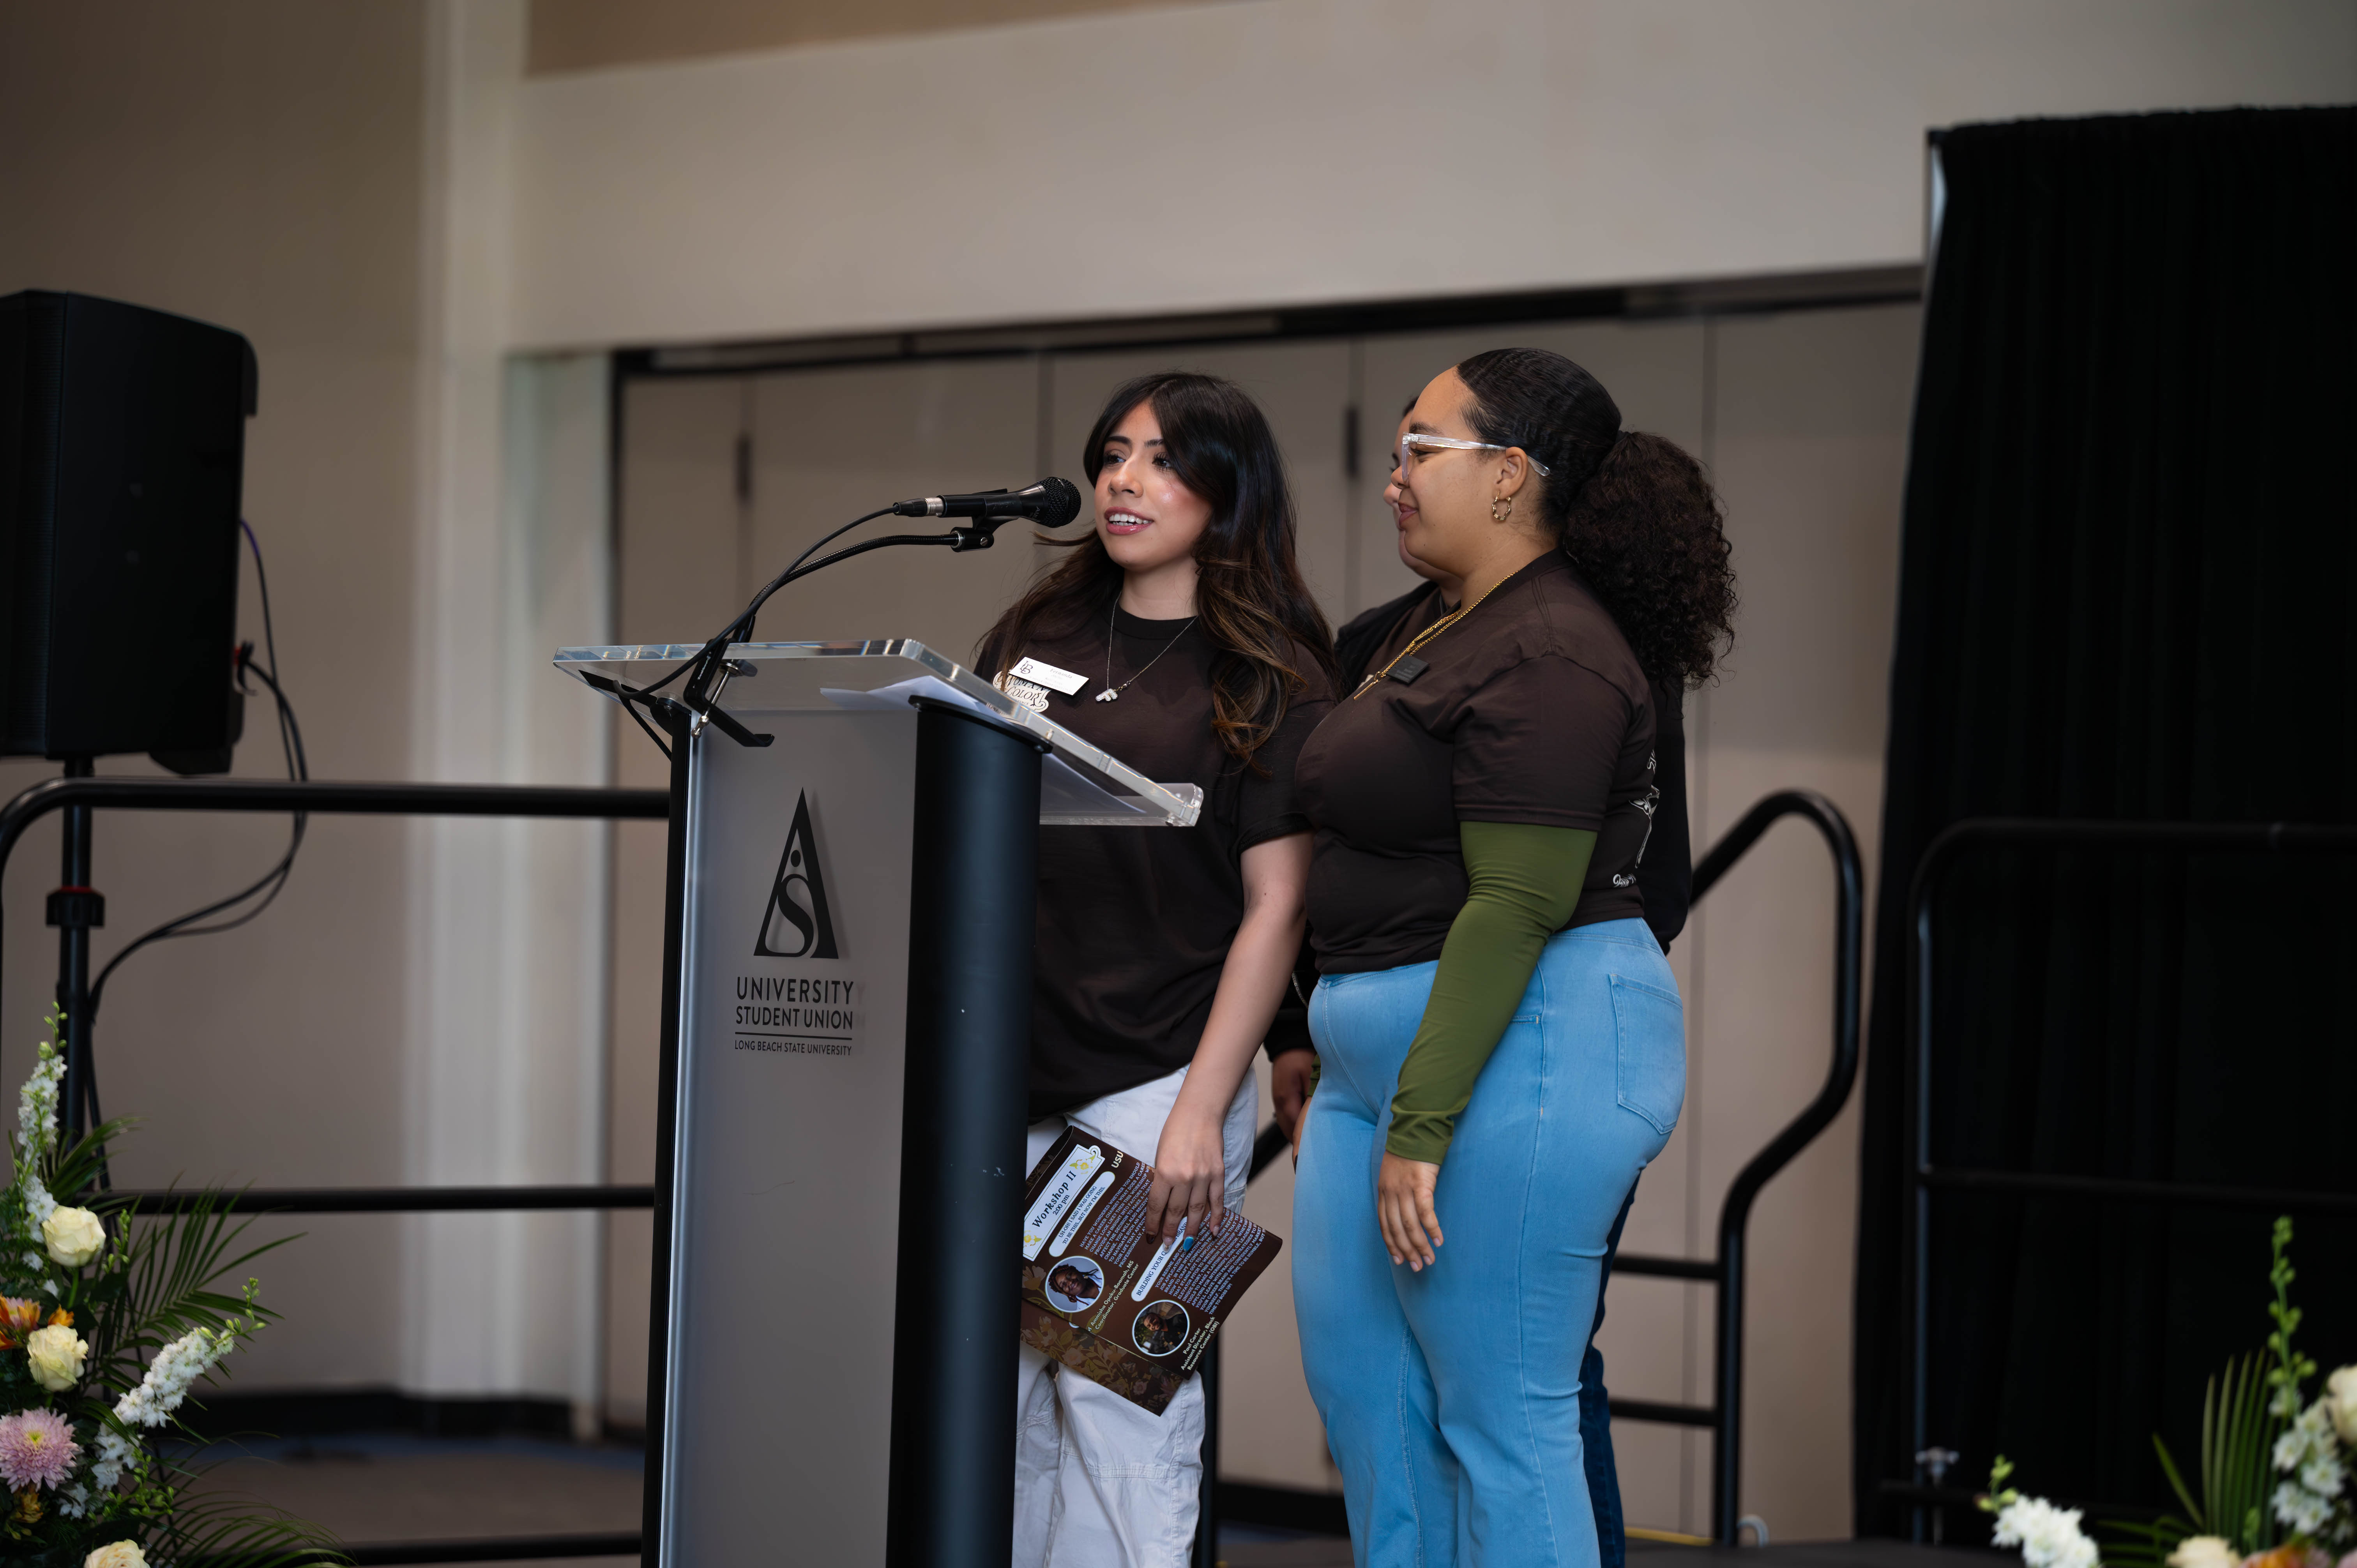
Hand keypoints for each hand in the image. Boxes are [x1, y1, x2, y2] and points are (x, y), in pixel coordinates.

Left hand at [1147, 1103, 1227, 1247]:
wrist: (1199, 1113)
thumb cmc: (1175, 1131)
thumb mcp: (1160, 1154)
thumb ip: (1162, 1178)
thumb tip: (1163, 1203)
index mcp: (1165, 1172)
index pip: (1157, 1205)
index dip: (1153, 1223)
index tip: (1151, 1236)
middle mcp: (1185, 1177)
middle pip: (1176, 1211)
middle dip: (1170, 1230)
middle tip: (1167, 1244)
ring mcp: (1203, 1177)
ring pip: (1196, 1210)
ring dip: (1191, 1229)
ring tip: (1186, 1243)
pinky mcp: (1218, 1173)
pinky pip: (1217, 1200)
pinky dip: (1216, 1217)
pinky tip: (1213, 1231)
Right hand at [1272, 1051, 1316, 1157]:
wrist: (1288, 1042)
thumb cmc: (1301, 1055)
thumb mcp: (1312, 1075)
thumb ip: (1314, 1097)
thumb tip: (1321, 1116)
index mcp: (1285, 1100)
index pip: (1294, 1131)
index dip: (1305, 1143)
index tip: (1318, 1152)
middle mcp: (1279, 1104)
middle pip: (1290, 1132)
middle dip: (1303, 1141)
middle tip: (1322, 1149)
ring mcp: (1279, 1102)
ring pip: (1289, 1126)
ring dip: (1300, 1132)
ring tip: (1318, 1139)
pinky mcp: (1282, 1098)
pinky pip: (1289, 1117)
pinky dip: (1299, 1123)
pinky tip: (1311, 1124)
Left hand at [1377, 1153, 1442, 1269]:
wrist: (1416, 1129)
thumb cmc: (1408, 1152)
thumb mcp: (1393, 1172)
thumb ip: (1395, 1191)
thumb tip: (1403, 1211)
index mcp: (1383, 1191)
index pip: (1384, 1224)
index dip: (1391, 1244)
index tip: (1399, 1260)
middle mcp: (1391, 1192)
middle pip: (1396, 1229)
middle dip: (1406, 1251)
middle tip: (1417, 1267)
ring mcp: (1404, 1188)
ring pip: (1410, 1225)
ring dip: (1420, 1245)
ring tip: (1429, 1260)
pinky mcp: (1421, 1184)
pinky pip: (1426, 1212)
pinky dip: (1431, 1229)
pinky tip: (1438, 1241)